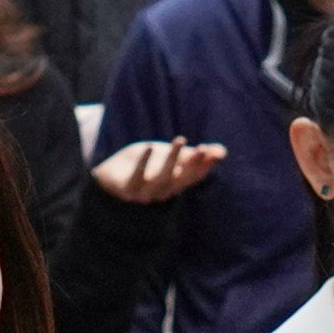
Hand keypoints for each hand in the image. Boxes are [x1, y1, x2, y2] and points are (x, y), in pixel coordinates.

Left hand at [90, 137, 226, 206]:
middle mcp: (162, 192)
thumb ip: (193, 155)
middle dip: (192, 165)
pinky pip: (136, 177)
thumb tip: (222, 152)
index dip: (205, 167)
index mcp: (174, 184)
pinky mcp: (126, 188)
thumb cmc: (145, 165)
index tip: (216, 152)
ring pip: (161, 178)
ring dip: (172, 160)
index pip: (194, 177)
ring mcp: (144, 192)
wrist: (111, 174)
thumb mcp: (171, 156)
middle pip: (181, 179)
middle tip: (202, 149)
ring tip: (180, 140)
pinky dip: (143, 163)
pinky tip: (150, 147)